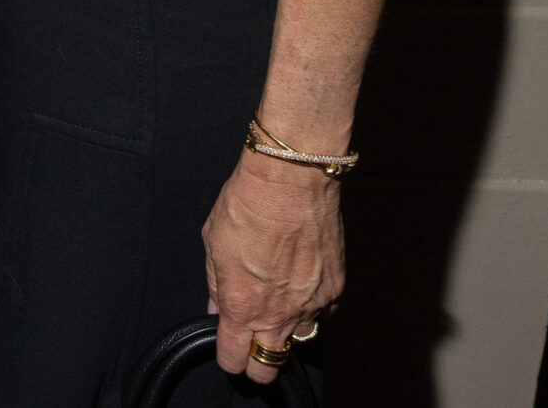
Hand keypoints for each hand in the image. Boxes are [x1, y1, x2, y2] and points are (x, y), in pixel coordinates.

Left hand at [203, 151, 341, 383]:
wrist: (291, 181)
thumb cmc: (246, 205)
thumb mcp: (213, 242)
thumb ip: (214, 283)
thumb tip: (215, 307)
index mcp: (242, 305)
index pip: (235, 359)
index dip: (229, 359)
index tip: (228, 350)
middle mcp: (279, 314)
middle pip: (269, 366)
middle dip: (258, 361)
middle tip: (252, 342)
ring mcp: (311, 304)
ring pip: (299, 340)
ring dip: (286, 331)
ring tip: (277, 307)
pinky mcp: (335, 289)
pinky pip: (322, 313)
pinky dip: (311, 307)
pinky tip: (299, 287)